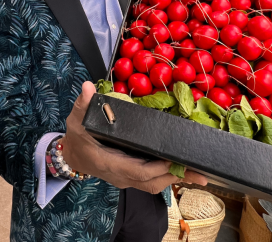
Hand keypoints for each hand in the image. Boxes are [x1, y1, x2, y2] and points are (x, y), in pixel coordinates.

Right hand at [61, 81, 206, 193]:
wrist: (73, 156)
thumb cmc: (77, 138)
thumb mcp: (76, 120)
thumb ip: (83, 104)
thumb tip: (87, 88)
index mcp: (108, 163)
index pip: (135, 171)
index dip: (155, 168)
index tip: (171, 160)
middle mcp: (120, 175)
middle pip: (151, 182)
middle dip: (175, 176)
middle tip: (198, 171)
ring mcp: (127, 178)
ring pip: (154, 184)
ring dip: (176, 179)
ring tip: (199, 173)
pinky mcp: (132, 177)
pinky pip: (153, 181)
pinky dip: (169, 176)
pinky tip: (185, 170)